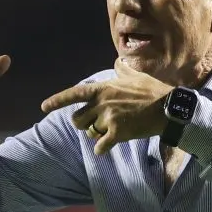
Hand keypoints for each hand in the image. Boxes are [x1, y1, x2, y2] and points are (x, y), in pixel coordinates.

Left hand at [41, 58, 171, 154]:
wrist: (168, 108)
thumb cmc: (153, 91)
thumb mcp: (136, 76)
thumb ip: (123, 70)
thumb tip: (119, 62)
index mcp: (103, 88)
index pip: (74, 94)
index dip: (57, 101)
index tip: (43, 107)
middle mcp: (102, 102)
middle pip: (77, 119)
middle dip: (85, 124)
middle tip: (97, 124)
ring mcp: (108, 118)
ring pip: (90, 132)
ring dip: (97, 135)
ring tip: (111, 130)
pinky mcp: (117, 132)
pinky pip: (100, 146)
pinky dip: (102, 149)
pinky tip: (107, 148)